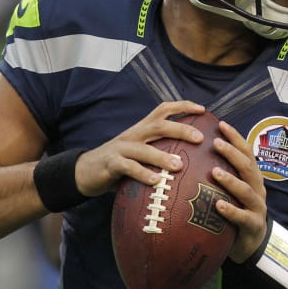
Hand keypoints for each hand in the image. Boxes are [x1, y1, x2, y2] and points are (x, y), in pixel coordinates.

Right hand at [74, 101, 204, 195]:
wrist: (85, 171)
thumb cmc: (120, 163)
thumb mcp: (140, 153)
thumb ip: (160, 152)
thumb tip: (193, 161)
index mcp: (142, 129)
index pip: (163, 110)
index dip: (183, 106)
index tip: (203, 109)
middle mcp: (133, 134)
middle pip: (158, 125)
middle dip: (180, 129)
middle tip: (200, 138)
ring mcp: (121, 148)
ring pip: (143, 148)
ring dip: (162, 157)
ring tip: (179, 165)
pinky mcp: (111, 164)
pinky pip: (128, 167)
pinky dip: (143, 174)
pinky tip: (156, 182)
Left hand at [206, 119, 270, 263]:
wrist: (252, 243)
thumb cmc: (236, 212)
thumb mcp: (230, 191)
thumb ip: (219, 175)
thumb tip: (191, 155)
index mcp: (252, 177)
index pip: (246, 152)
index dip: (235, 138)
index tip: (220, 124)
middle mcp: (257, 188)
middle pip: (248, 166)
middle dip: (232, 153)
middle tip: (216, 143)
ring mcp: (257, 207)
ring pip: (246, 190)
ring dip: (230, 180)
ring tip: (214, 172)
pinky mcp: (253, 225)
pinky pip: (242, 217)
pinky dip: (231, 210)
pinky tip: (218, 205)